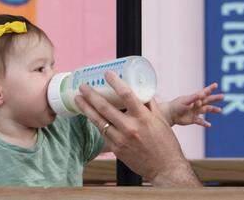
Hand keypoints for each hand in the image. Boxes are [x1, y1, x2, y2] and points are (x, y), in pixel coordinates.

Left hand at [75, 71, 199, 186]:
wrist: (165, 169)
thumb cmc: (166, 143)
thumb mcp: (161, 120)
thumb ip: (149, 104)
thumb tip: (140, 90)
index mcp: (143, 118)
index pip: (126, 95)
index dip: (115, 82)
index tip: (107, 73)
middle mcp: (130, 128)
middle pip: (105, 108)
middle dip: (91, 95)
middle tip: (83, 86)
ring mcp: (121, 140)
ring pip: (99, 121)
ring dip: (86, 109)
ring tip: (78, 99)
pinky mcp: (116, 150)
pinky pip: (103, 134)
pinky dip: (96, 123)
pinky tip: (89, 116)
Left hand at [162, 82, 224, 127]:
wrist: (169, 114)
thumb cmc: (176, 105)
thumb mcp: (184, 100)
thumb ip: (193, 98)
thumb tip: (202, 94)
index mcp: (194, 98)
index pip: (203, 92)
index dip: (210, 89)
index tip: (216, 84)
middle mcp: (196, 104)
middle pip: (207, 100)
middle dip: (215, 98)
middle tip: (223, 96)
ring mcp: (195, 111)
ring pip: (206, 110)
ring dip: (213, 110)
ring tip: (220, 110)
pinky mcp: (193, 119)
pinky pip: (200, 121)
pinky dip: (205, 123)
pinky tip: (209, 125)